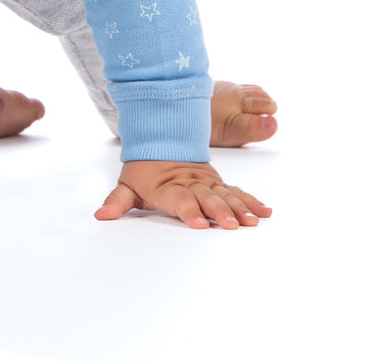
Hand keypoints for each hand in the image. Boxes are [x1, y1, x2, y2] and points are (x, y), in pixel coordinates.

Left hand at [94, 161, 271, 229]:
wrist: (159, 137)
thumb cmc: (143, 168)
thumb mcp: (126, 184)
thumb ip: (117, 202)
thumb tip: (101, 216)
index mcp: (167, 186)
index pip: (178, 199)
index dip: (188, 211)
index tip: (199, 223)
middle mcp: (189, 183)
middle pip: (206, 198)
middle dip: (219, 212)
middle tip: (232, 225)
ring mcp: (206, 182)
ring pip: (224, 195)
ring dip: (239, 208)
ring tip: (252, 221)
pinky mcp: (217, 182)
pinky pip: (236, 191)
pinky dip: (250, 201)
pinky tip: (264, 212)